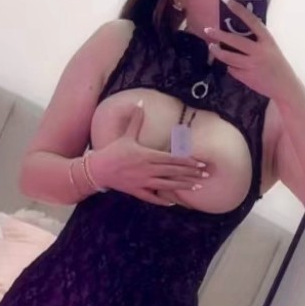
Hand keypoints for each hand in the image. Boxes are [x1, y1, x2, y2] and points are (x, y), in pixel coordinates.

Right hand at [92, 103, 207, 206]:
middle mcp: (147, 169)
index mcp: (147, 155)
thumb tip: (139, 103)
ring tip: (197, 187)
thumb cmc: (113, 151)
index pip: (172, 159)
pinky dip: (163, 200)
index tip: (200, 163)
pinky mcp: (137, 191)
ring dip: (183, 186)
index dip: (187, 161)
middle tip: (206, 175)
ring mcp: (143, 182)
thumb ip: (136, 120)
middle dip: (191, 174)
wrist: (98, 169)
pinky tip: (174, 202)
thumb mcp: (126, 135)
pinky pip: (153, 197)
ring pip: (167, 185)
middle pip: (173, 172)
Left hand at [204, 2, 297, 100]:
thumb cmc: (277, 65)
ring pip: (228, 57)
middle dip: (218, 35)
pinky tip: (233, 66)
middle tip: (207, 30)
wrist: (285, 87)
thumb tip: (237, 32)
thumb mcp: (271, 48)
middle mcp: (259, 52)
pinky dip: (231, 67)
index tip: (226, 0)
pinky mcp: (247, 77)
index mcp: (268, 40)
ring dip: (217, 52)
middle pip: (234, 41)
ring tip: (212, 46)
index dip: (239, 10)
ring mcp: (252, 65)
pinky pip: (232, 69)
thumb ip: (258, 41)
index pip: (252, 21)